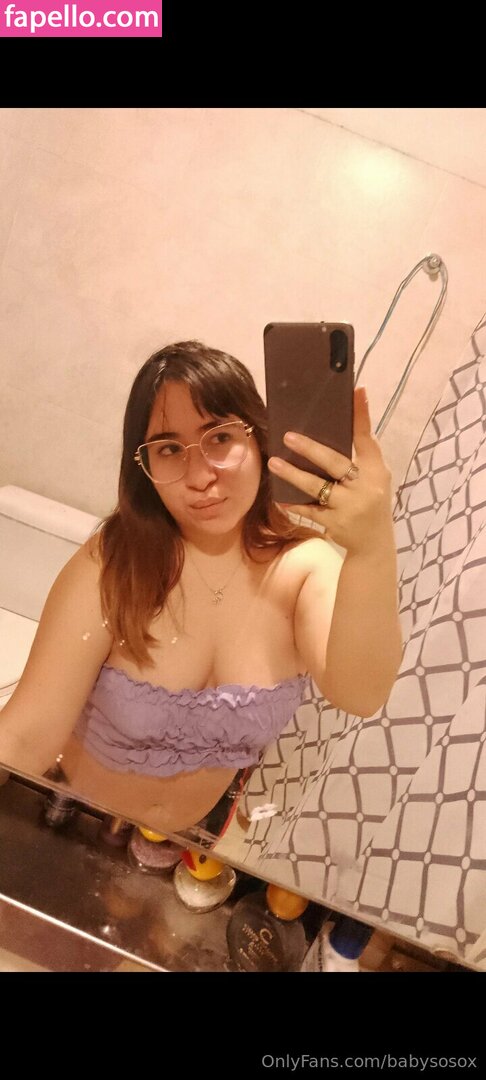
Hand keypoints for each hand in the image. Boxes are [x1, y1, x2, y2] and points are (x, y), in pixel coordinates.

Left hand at [268, 388, 393, 555]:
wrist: (374, 543)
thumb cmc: (370, 500)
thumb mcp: (374, 476)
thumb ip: (360, 455)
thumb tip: (337, 423)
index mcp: (377, 471)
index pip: (367, 440)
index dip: (362, 416)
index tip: (357, 391)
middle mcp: (365, 487)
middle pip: (335, 463)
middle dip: (311, 449)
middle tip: (288, 437)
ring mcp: (349, 507)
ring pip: (316, 487)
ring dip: (293, 475)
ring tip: (274, 463)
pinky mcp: (334, 523)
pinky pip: (309, 510)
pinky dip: (294, 504)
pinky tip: (279, 496)